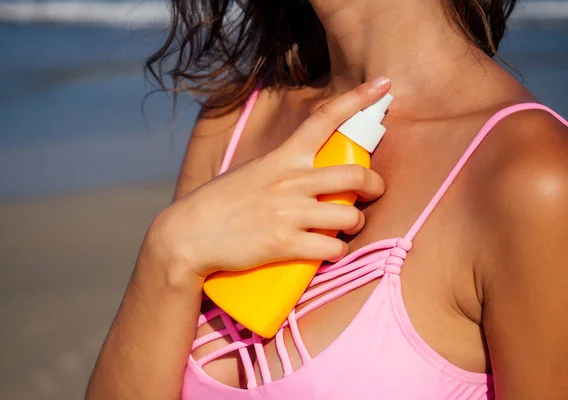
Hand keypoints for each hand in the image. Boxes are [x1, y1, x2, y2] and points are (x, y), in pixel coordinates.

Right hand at [150, 77, 390, 280]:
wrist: (189, 234)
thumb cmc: (221, 203)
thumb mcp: (253, 172)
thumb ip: (283, 170)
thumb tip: (311, 175)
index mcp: (282, 158)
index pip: (324, 119)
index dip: (358, 99)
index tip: (383, 86)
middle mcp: (290, 181)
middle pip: (354, 175)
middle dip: (374, 184)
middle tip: (373, 191)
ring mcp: (289, 213)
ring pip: (349, 216)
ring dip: (356, 223)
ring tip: (347, 227)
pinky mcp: (285, 244)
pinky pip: (331, 248)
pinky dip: (338, 250)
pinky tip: (331, 250)